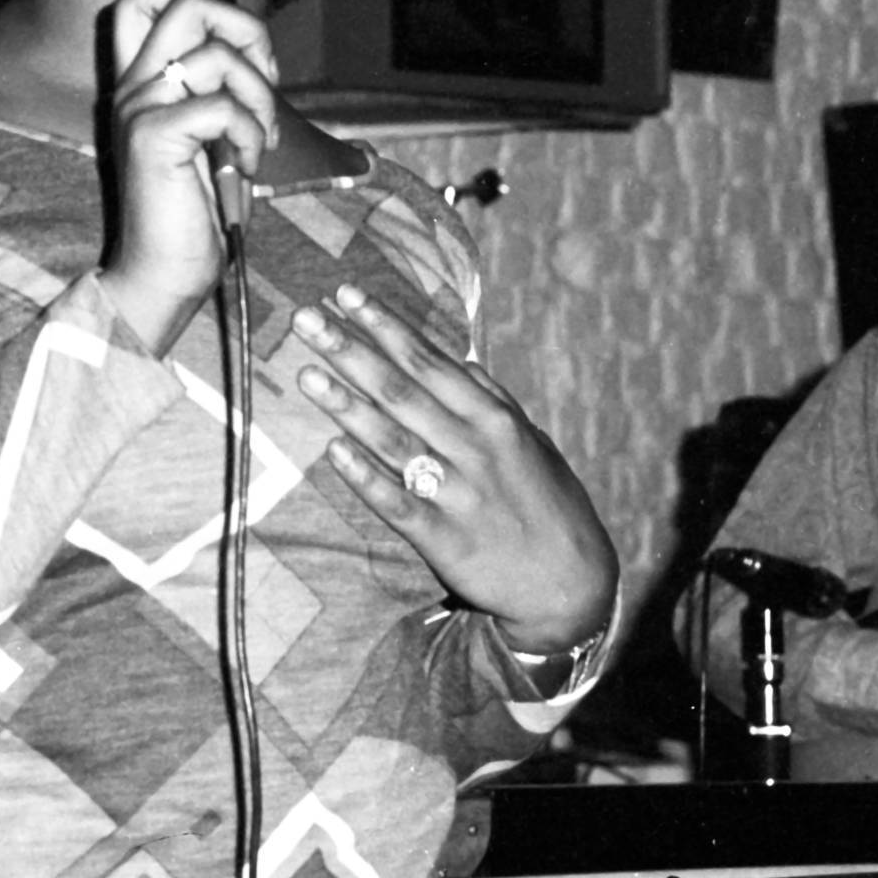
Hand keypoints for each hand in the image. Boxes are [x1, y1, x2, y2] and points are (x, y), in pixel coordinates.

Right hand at [100, 0, 279, 352]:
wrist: (163, 274)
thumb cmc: (194, 211)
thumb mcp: (210, 137)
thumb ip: (218, 91)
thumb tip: (255, 52)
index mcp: (139, 84)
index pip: (141, 0)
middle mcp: (132, 88)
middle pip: (186, 5)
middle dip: (247, 28)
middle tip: (266, 79)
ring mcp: (139, 109)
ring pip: (216, 54)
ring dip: (260, 95)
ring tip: (258, 139)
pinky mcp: (154, 136)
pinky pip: (222, 104)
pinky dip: (251, 131)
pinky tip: (246, 164)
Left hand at [292, 284, 619, 652]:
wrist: (570, 584)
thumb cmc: (548, 503)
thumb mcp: (531, 441)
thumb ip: (492, 398)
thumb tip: (459, 357)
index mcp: (495, 418)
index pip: (430, 360)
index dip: (386, 325)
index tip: (347, 294)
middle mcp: (476, 448)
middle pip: (403, 390)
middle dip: (352, 350)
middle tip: (308, 318)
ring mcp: (459, 494)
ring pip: (394, 440)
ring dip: (347, 405)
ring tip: (306, 373)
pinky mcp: (445, 540)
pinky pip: (397, 503)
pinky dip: (365, 476)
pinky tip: (334, 450)